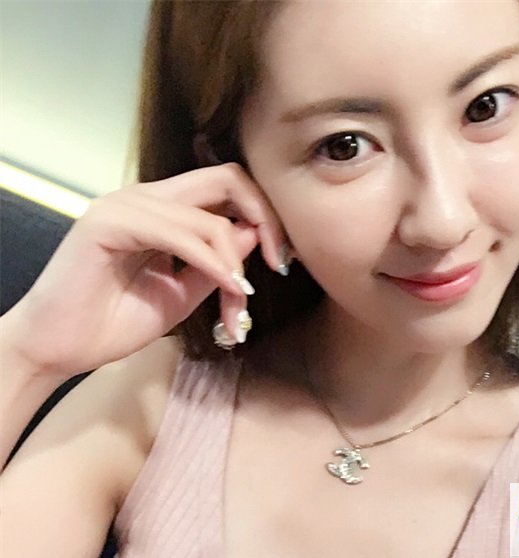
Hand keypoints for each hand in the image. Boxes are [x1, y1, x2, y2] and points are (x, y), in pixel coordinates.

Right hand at [2, 163, 286, 378]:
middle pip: (227, 178)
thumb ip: (216, 262)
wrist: (57, 350)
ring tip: (239, 303)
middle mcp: (145, 196)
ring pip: (208, 215)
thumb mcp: (184, 292)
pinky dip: (211, 262)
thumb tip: (254, 233)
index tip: (281, 259)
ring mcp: (125, 205)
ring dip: (234, 262)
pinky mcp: (108, 223)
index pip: (228, 186)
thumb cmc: (114, 322)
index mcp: (163, 209)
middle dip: (266, 218)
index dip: (264, 215)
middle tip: (280, 263)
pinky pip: (178, 233)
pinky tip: (227, 287)